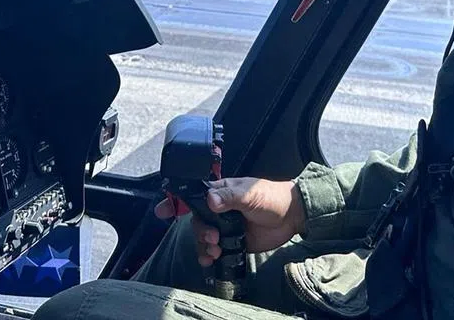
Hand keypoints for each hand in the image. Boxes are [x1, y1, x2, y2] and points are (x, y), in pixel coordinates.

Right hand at [154, 177, 304, 266]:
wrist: (293, 217)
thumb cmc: (271, 197)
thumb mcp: (250, 193)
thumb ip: (229, 196)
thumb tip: (209, 199)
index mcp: (220, 193)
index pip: (193, 195)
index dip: (175, 202)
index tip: (161, 211)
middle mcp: (219, 210)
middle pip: (196, 222)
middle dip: (199, 232)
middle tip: (213, 238)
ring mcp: (225, 227)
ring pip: (202, 238)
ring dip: (203, 246)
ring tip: (216, 251)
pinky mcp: (233, 243)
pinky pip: (214, 251)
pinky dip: (209, 256)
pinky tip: (212, 260)